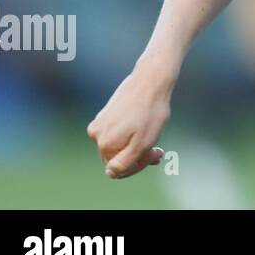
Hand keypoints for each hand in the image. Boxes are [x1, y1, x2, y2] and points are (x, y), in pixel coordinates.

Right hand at [86, 63, 172, 178]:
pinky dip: (132, 133)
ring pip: (119, 145)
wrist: (150, 80)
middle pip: (117, 158)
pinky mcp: (105, 114)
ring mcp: (100, 123)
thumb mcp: (143, 143)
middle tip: (158, 148)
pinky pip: (118, 132)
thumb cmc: (150, 112)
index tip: (155, 153)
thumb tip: (111, 173)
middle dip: (138, 155)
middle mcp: (96, 135)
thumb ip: (125, 163)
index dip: (139, 165)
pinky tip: (145, 124)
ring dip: (136, 144)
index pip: (118, 170)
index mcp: (104, 144)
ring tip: (152, 132)